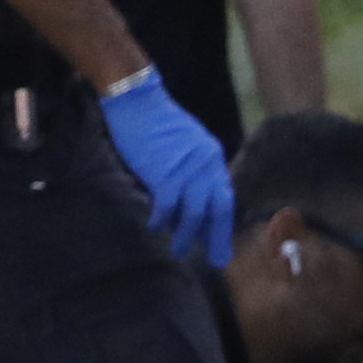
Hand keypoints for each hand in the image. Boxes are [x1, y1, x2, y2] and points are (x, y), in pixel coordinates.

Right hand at [95, 75, 231, 262]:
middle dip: (219, 237)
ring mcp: (188, 169)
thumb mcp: (182, 145)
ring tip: (178, 252)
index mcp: (212, 157)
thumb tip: (184, 200)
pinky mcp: (165, 173)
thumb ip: (190, 170)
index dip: (223, 222)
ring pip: (195, 213)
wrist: (138, 101)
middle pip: (220, 209)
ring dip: (187, 236)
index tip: (221, 242)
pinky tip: (154, 227)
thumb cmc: (154, 123)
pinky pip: (168, 206)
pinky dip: (161, 220)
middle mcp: (207, 164)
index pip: (224, 196)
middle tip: (218, 261)